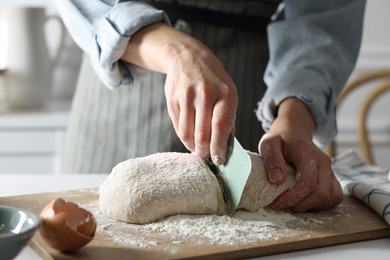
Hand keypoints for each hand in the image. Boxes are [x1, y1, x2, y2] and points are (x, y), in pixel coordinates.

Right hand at [122, 23, 236, 163]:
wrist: (188, 57)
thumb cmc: (213, 80)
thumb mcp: (228, 93)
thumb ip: (228, 119)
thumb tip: (226, 146)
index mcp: (225, 94)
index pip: (220, 127)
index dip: (218, 148)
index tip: (218, 160)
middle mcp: (205, 95)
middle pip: (202, 134)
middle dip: (204, 151)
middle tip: (206, 156)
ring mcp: (186, 97)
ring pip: (187, 133)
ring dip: (192, 146)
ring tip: (197, 148)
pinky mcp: (172, 99)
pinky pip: (178, 126)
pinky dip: (184, 136)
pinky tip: (189, 136)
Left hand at [259, 98, 342, 211]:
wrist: (295, 132)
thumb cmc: (281, 138)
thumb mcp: (269, 144)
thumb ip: (272, 160)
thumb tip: (277, 180)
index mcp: (308, 154)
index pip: (307, 182)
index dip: (292, 198)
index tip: (276, 204)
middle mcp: (324, 163)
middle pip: (320, 193)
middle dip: (300, 204)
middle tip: (281, 205)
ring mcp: (330, 170)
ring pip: (330, 197)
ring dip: (311, 206)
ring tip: (292, 203)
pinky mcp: (332, 177)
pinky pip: (334, 196)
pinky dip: (321, 204)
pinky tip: (304, 201)